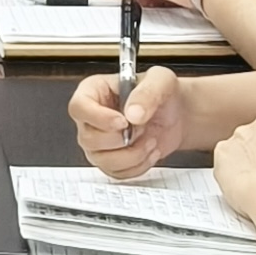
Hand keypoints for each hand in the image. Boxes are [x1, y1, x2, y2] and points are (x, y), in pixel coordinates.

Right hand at [71, 67, 185, 178]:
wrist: (176, 115)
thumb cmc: (163, 93)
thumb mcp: (160, 81)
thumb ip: (146, 94)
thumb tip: (133, 114)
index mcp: (94, 91)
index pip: (79, 107)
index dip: (98, 118)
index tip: (123, 122)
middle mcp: (91, 118)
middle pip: (87, 138)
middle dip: (120, 140)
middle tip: (142, 129)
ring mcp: (98, 143)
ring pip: (102, 160)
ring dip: (133, 155)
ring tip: (150, 141)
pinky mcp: (110, 161)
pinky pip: (117, 173)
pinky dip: (138, 166)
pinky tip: (150, 152)